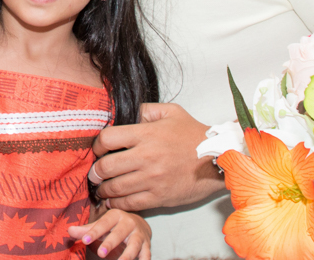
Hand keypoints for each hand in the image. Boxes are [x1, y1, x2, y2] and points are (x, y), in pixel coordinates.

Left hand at [68, 209, 150, 259]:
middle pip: (119, 234)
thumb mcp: (101, 225)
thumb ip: (86, 230)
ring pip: (134, 245)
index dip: (93, 232)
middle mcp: (129, 223)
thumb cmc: (114, 226)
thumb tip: (69, 231)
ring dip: (127, 255)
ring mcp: (139, 235)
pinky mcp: (147, 246)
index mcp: (115, 215)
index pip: (103, 224)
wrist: (139, 224)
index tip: (84, 241)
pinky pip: (146, 255)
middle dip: (110, 243)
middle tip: (100, 253)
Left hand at [91, 103, 223, 209]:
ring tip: (101, 187)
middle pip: (107, 166)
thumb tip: (126, 112)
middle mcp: (146, 157)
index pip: (107, 139)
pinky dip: (118, 203)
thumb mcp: (171, 112)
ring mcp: (153, 179)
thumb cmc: (194, 135)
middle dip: (95, 171)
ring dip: (103, 189)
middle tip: (93, 173)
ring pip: (116, 187)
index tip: (98, 149)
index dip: (97, 145)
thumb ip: (145, 110)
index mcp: (146, 134)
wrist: (220, 160)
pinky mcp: (160, 197)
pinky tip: (113, 200)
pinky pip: (131, 203)